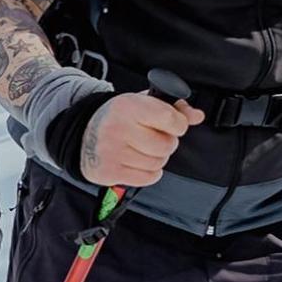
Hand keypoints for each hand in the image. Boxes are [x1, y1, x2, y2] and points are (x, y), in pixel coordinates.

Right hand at [79, 91, 204, 186]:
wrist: (83, 133)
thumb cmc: (118, 117)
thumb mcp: (143, 104)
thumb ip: (173, 108)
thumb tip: (197, 116)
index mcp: (128, 106)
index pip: (171, 119)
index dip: (179, 124)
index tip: (173, 124)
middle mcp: (119, 128)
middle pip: (167, 145)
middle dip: (166, 143)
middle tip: (154, 138)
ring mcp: (113, 151)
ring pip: (158, 163)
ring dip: (156, 159)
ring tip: (142, 149)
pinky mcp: (110, 171)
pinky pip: (147, 178)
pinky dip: (148, 172)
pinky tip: (137, 161)